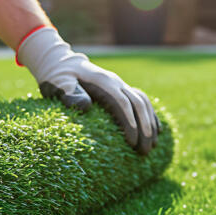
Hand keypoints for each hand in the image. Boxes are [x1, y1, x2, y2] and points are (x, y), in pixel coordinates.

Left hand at [16, 27, 158, 154]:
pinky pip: (142, 101)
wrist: (61, 63)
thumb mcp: (58, 84)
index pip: (122, 103)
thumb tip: (86, 107)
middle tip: (145, 152)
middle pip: (137, 104)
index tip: (131, 143)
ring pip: (143, 103)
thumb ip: (70, 94)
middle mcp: (115, 82)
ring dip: (150, 124)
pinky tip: (157, 132)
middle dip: (144, 128)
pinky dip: (151, 116)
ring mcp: (120, 86)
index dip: (129, 123)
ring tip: (152, 146)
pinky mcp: (121, 90)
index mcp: (102, 82)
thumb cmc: (58, 77)